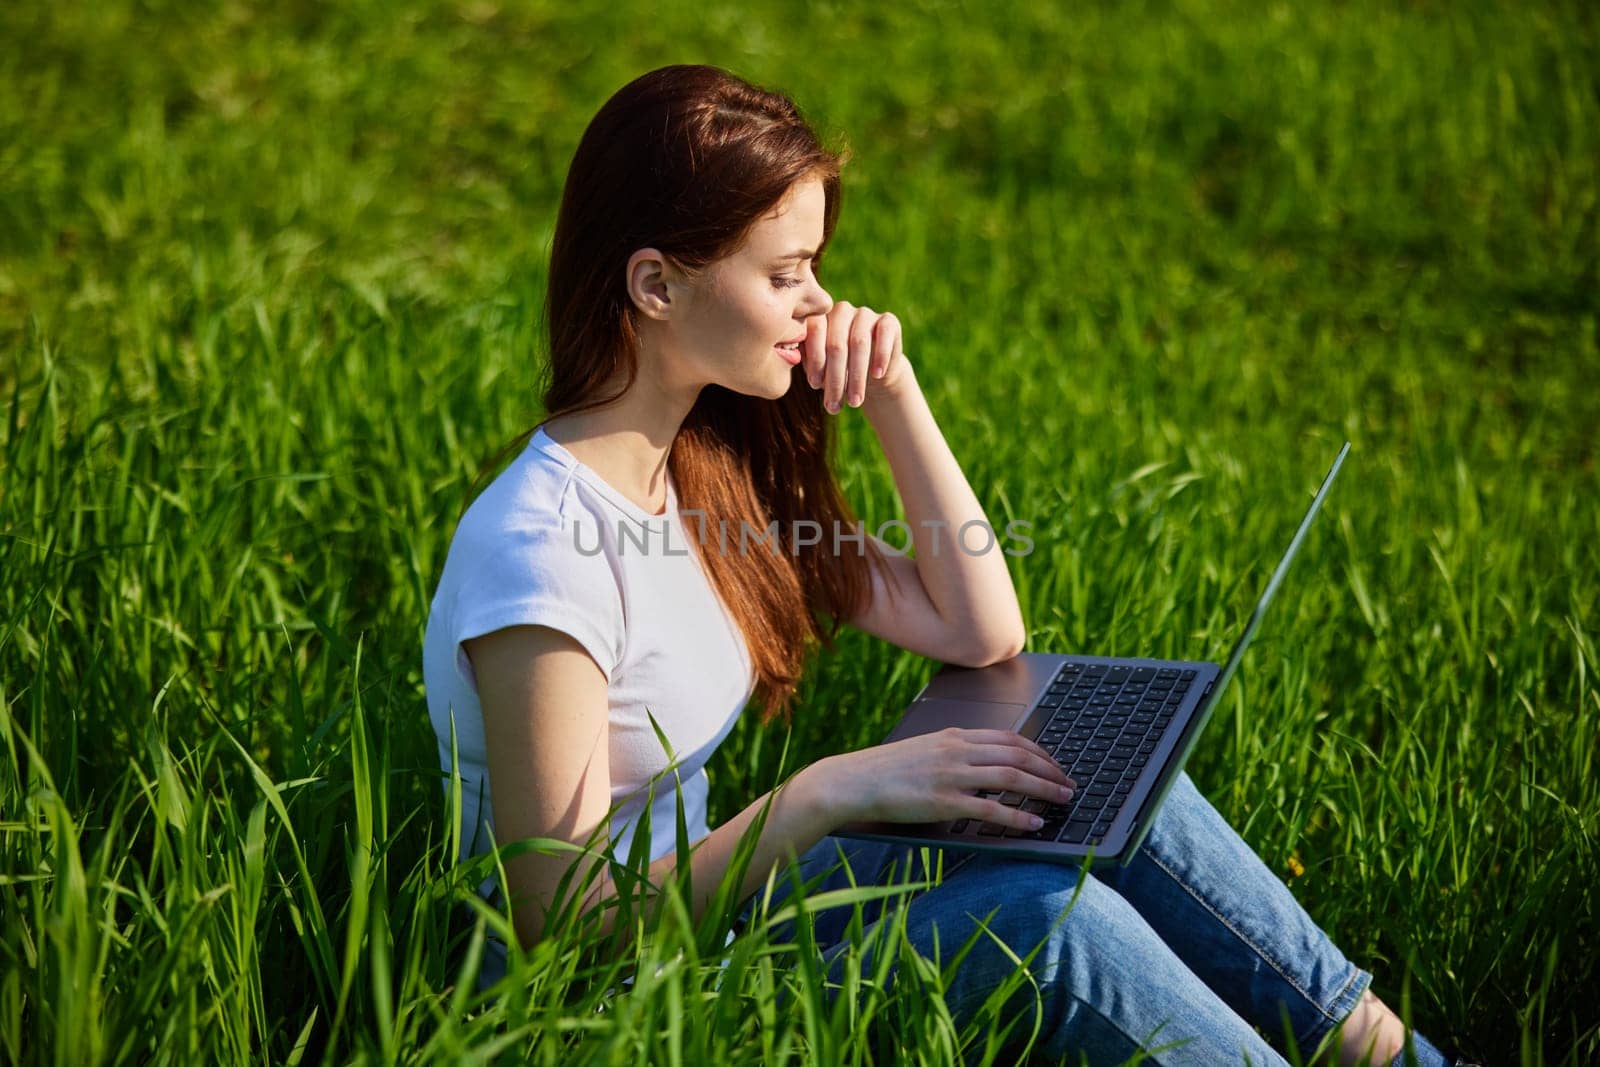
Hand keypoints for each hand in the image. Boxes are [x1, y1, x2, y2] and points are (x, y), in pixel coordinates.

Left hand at [800, 300, 910, 413]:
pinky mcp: (888, 320)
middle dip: (835, 378)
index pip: (814, 331)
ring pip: (859, 342)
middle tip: (834, 404)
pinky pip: (884, 334)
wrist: (874, 375)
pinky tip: (877, 375)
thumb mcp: (821, 371)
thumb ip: (808, 362)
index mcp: (819, 317)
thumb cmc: (839, 373)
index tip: (815, 386)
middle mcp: (841, 311)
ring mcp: (865, 313)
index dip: (815, 360)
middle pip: (836, 343)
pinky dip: (880, 356)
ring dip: (856, 376)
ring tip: (855, 401)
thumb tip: (790, 359)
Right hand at [822, 728, 1077, 831]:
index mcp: (953, 736)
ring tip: (1062, 799)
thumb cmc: (885, 771)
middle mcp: (957, 750)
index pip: (1009, 737)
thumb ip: (953, 753)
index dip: (1039, 751)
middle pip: (1018, 754)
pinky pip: (991, 808)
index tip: (1054, 763)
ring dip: (1043, 788)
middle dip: (1050, 769)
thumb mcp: (924, 750)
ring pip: (1011, 776)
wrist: (853, 781)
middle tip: (1069, 783)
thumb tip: (982, 764)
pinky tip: (1034, 823)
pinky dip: (1018, 816)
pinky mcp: (945, 802)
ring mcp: (952, 775)